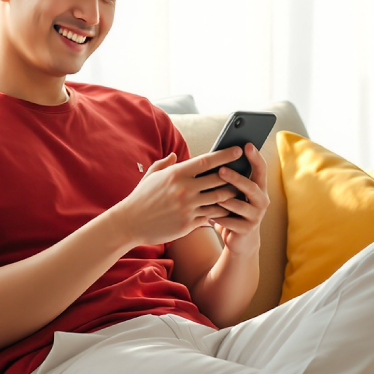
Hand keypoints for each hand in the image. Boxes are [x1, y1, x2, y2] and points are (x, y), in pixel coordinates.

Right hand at [117, 147, 243, 245]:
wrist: (130, 223)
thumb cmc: (141, 197)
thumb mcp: (152, 176)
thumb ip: (165, 164)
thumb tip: (175, 155)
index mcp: (177, 173)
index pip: (207, 161)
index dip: (225, 155)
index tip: (237, 150)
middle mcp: (184, 189)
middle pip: (219, 179)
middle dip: (233, 176)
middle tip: (244, 173)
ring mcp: (187, 207)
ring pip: (219, 199)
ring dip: (231, 195)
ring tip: (239, 192)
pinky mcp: (188, 223)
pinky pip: (211, 216)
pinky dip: (220, 212)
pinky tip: (227, 210)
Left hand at [212, 143, 269, 256]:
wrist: (240, 239)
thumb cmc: (233, 210)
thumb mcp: (235, 193)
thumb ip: (231, 179)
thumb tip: (216, 159)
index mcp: (259, 187)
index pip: (261, 169)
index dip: (255, 157)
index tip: (247, 145)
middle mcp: (261, 200)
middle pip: (251, 187)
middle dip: (236, 178)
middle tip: (221, 170)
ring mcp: (256, 216)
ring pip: (240, 206)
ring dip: (226, 201)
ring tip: (213, 196)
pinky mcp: (247, 229)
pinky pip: (231, 222)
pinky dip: (219, 218)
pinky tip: (208, 215)